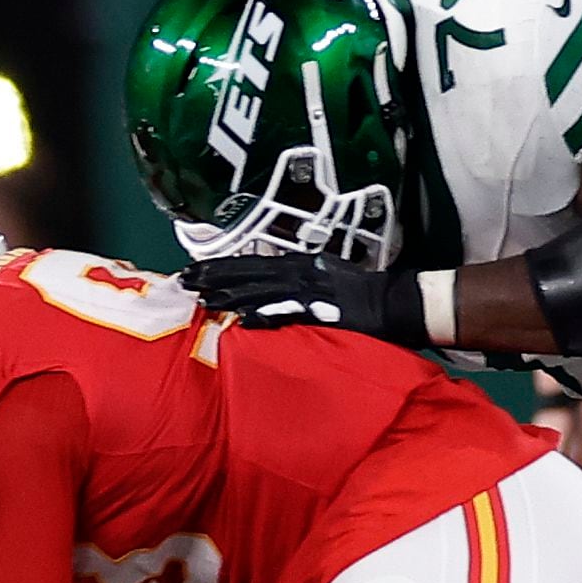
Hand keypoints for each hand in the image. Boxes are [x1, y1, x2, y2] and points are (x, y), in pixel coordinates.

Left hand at [180, 255, 422, 343]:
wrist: (397, 302)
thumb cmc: (362, 294)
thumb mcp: (323, 280)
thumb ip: (294, 287)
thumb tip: (264, 298)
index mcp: (298, 264)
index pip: (251, 263)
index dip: (220, 267)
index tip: (194, 270)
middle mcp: (299, 271)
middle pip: (247, 272)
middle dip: (214, 277)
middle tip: (184, 281)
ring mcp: (308, 291)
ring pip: (260, 290)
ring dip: (230, 294)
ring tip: (202, 299)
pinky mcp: (320, 311)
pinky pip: (286, 313)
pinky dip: (264, 315)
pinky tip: (241, 319)